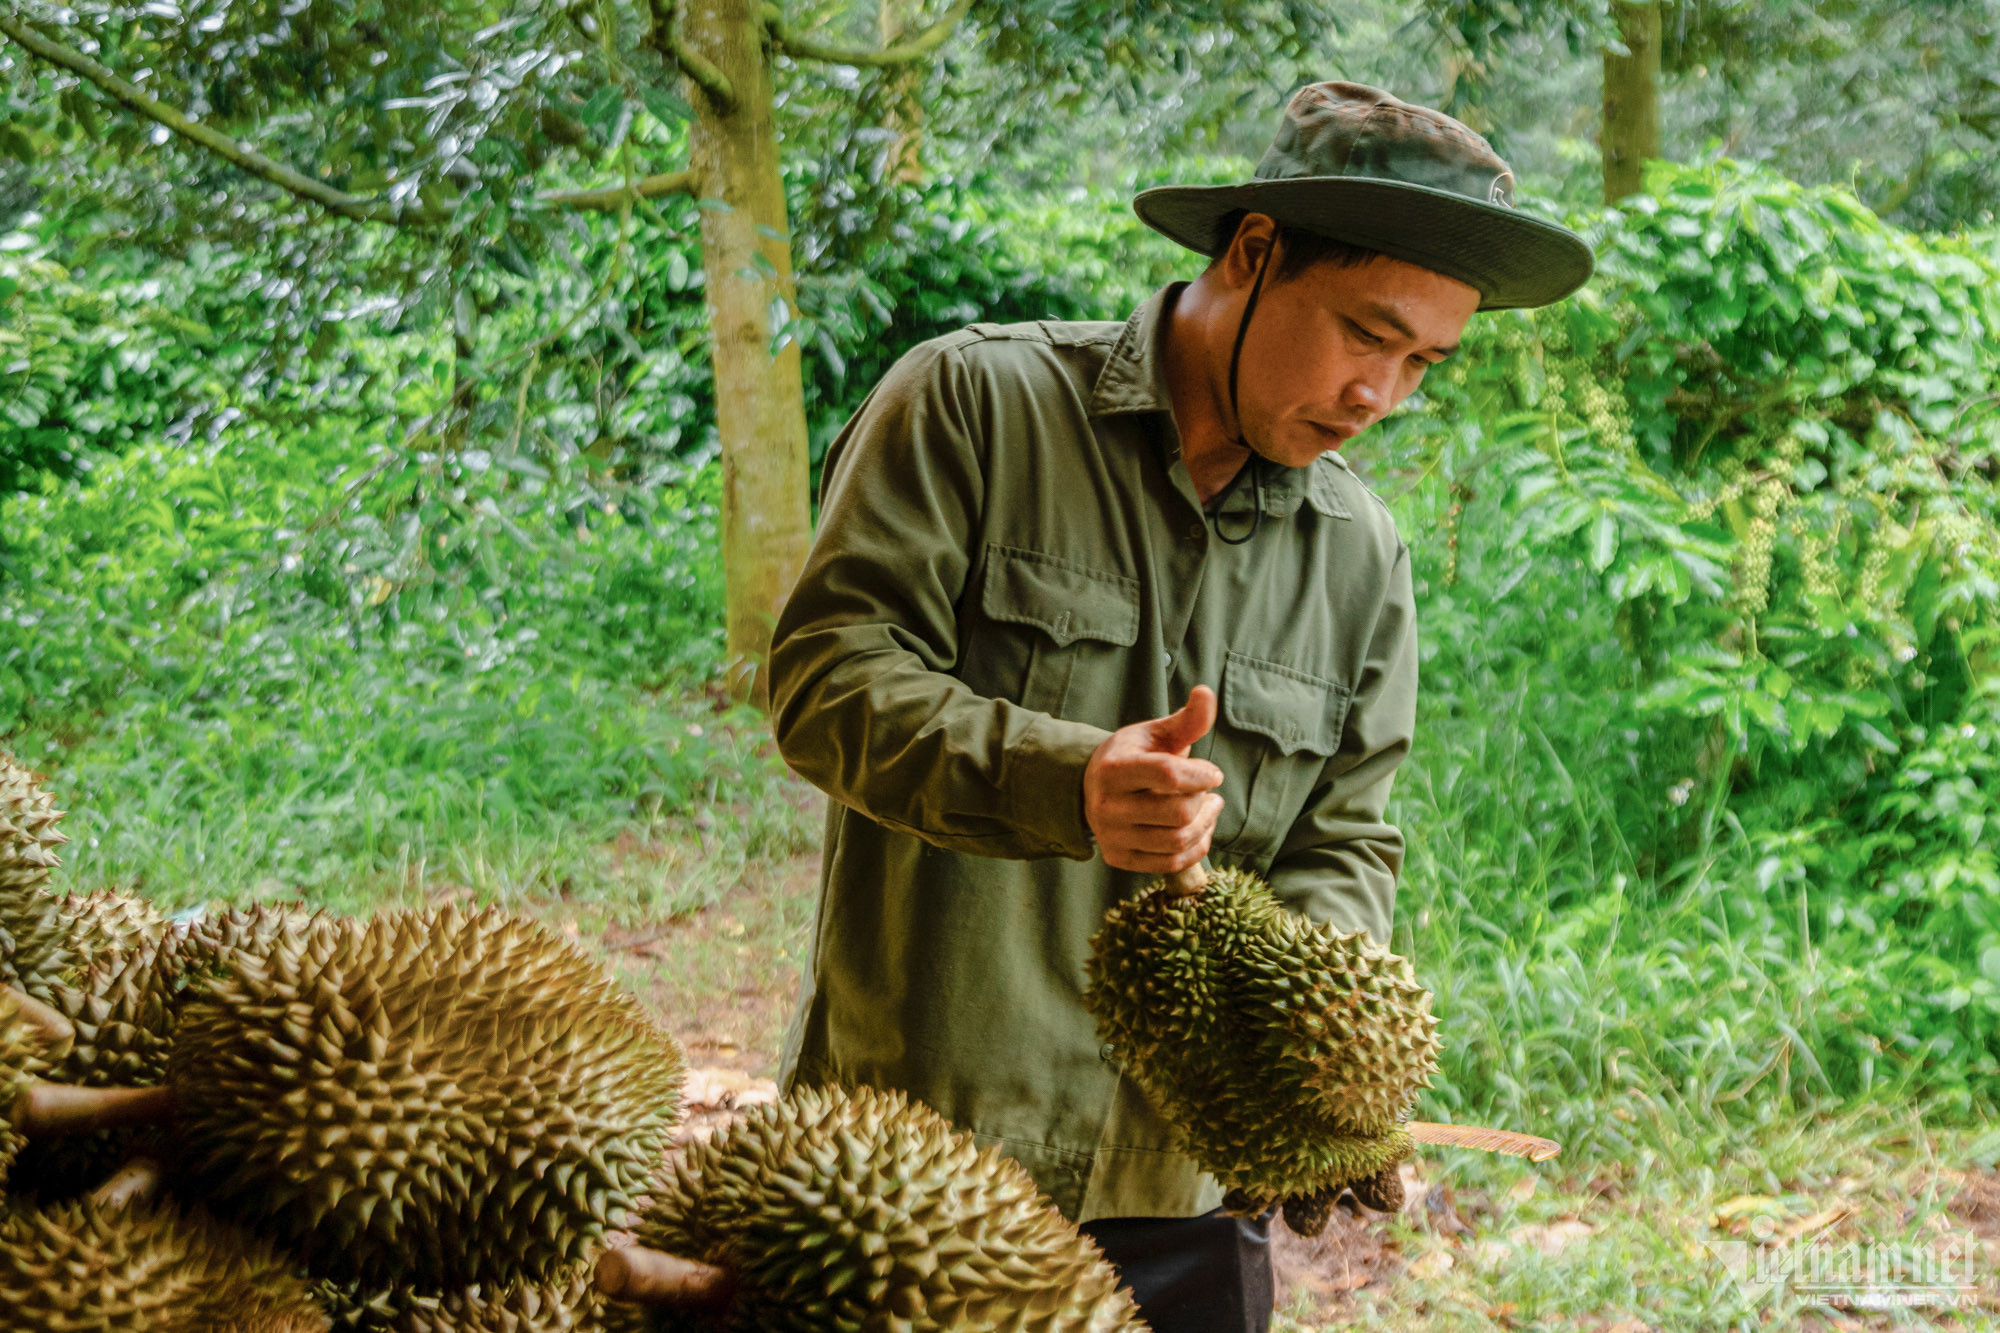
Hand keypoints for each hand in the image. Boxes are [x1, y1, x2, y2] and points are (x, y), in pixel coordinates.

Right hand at [1083, 686, 1224, 873]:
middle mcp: (1106, 806)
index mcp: (1113, 769)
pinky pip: (1170, 863)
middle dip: (1205, 801)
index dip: (1201, 775)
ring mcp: (1111, 836)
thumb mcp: (1156, 733)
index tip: (1213, 773)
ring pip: (1177, 841)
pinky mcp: (1118, 858)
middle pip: (1178, 813)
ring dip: (1206, 825)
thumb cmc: (1134, 755)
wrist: (1094, 786)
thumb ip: (1186, 720)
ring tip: (1210, 809)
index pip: (1167, 775)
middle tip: (1212, 792)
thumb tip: (1206, 692)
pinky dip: (1196, 848)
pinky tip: (1200, 830)